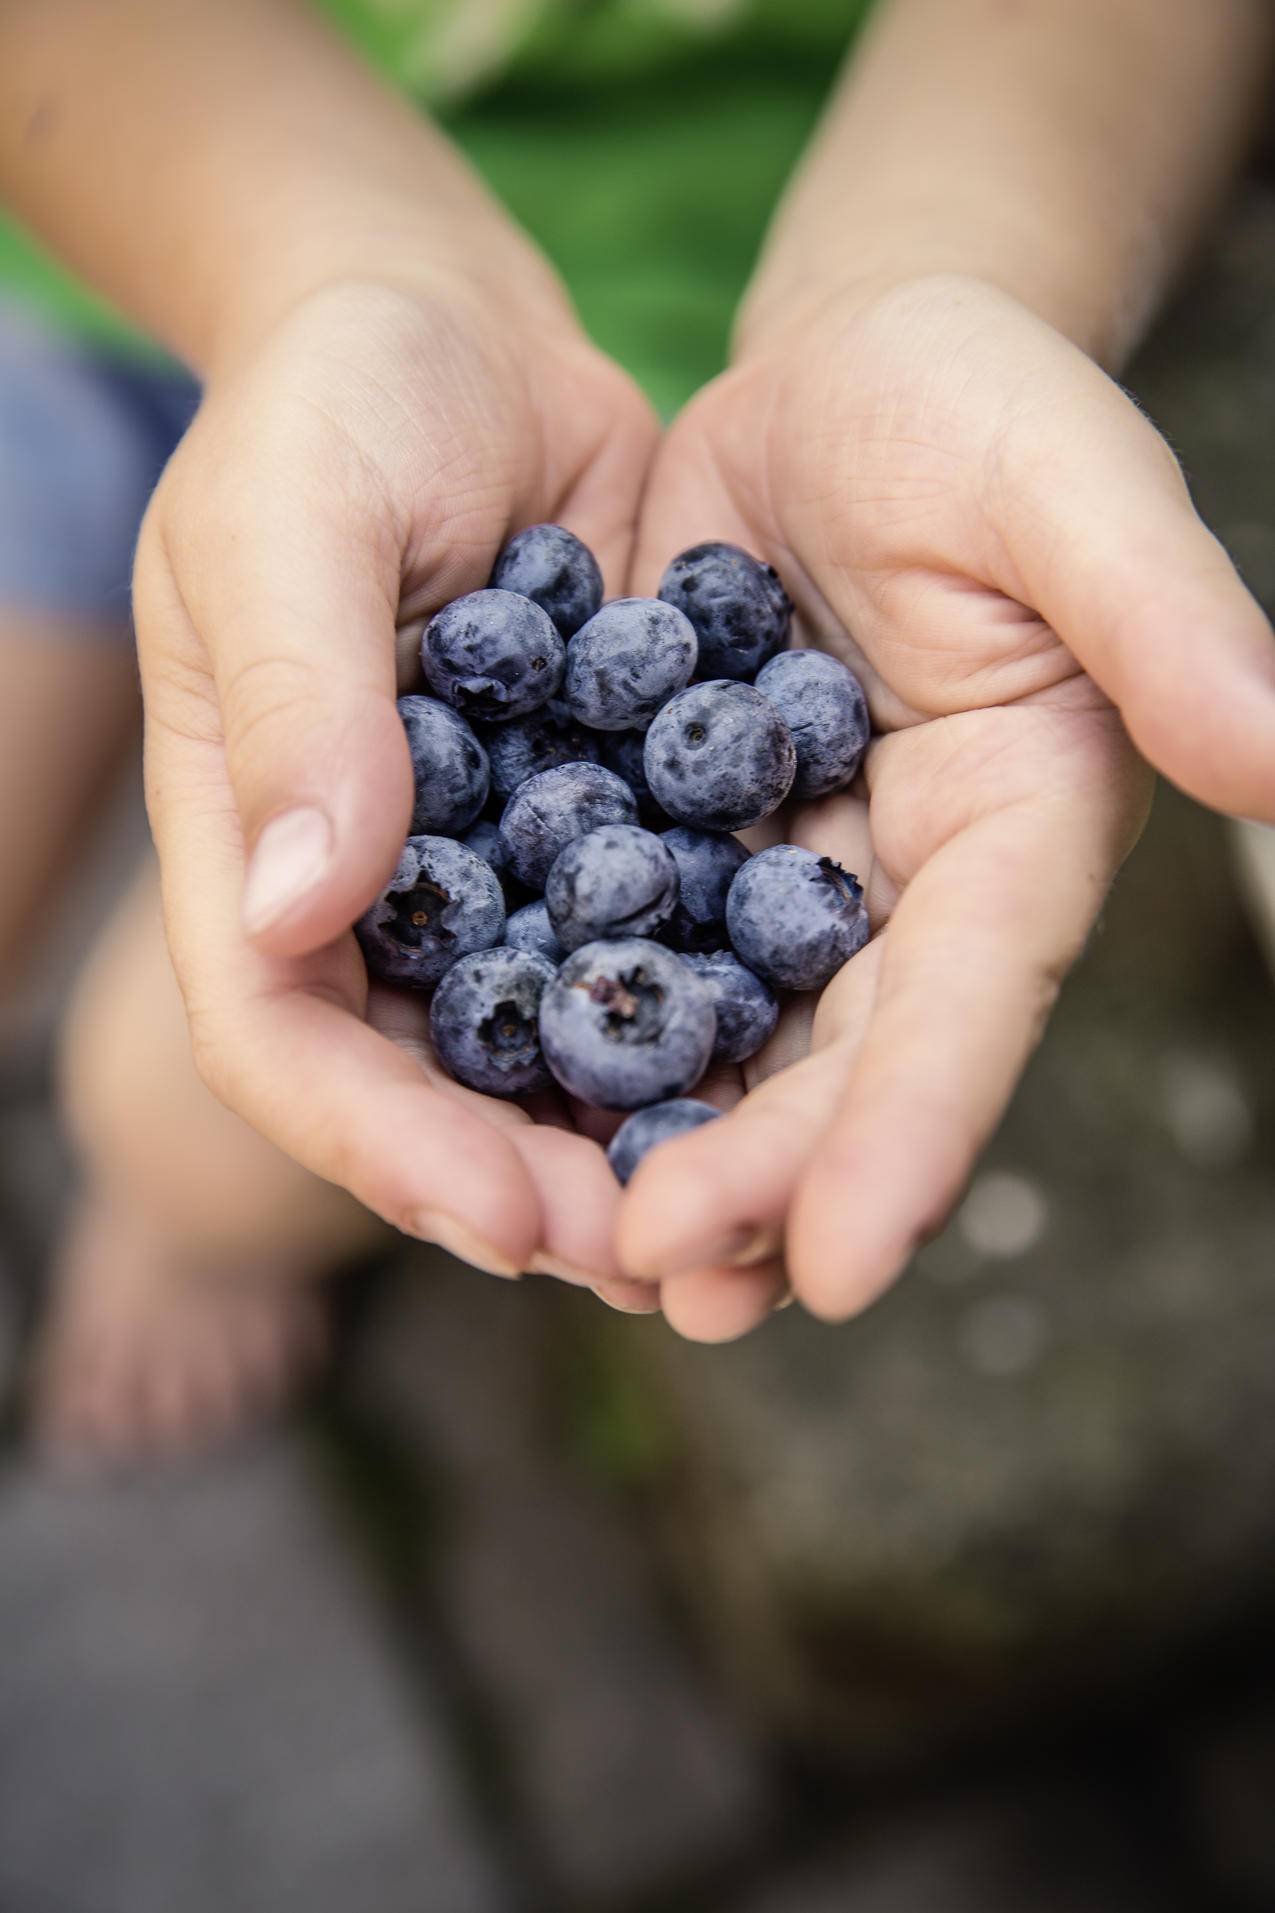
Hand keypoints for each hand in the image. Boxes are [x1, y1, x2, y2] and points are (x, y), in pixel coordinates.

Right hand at [135, 271, 658, 1299]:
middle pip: (420, 1089)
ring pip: (540, 1051)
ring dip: (625, 1143)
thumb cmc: (335, 397)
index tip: (507, 1218)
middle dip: (522, 1188)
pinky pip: (645, 949)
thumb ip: (295, 701)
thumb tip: (300, 907)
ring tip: (730, 1218)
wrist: (459, 332)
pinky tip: (791, 1078)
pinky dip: (703, 1024)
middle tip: (648, 1259)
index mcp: (250, 841)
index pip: (283, 1037)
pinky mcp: (592, 830)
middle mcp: (363, 889)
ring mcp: (479, 871)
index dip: (384, 1144)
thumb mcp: (286, 514)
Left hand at [618, 273, 1274, 1336]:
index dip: (910, 1133)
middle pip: (837, 1057)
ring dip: (663, 1148)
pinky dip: (568, 1024)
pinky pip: (615, 944)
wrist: (841, 370)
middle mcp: (904, 887)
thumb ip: (1166, 618)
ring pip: (725, 1036)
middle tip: (668, 1279)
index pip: (969, 1003)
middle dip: (761, 1175)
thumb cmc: (977, 400)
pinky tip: (501, 1101)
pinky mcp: (677, 836)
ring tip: (592, 1259)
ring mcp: (784, 872)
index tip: (843, 1265)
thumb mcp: (1069, 486)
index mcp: (1014, 830)